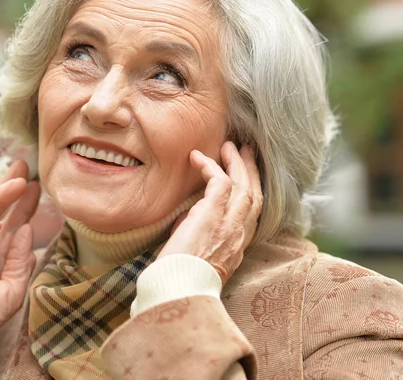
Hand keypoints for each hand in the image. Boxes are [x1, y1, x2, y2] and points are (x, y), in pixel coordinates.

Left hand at [159, 142, 262, 283]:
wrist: (177, 287)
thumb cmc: (181, 276)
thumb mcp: (201, 254)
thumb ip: (204, 233)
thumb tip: (192, 217)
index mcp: (239, 245)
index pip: (253, 212)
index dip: (252, 189)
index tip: (247, 175)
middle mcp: (240, 233)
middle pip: (255, 194)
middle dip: (251, 170)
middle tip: (246, 151)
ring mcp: (229, 223)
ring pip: (242, 184)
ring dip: (236, 162)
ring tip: (229, 146)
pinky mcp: (213, 214)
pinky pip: (219, 181)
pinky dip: (210, 166)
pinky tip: (198, 157)